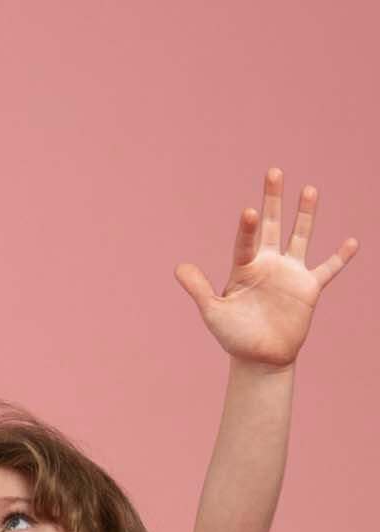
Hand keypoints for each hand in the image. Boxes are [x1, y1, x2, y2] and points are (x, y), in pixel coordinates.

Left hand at [174, 166, 358, 367]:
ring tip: (309, 189)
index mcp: (245, 268)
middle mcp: (268, 264)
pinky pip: (328, 269)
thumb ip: (199, 289)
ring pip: (300, 237)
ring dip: (305, 215)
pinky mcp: (309, 288)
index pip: (246, 241)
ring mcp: (290, 273)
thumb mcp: (213, 313)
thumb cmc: (234, 336)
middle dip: (273, 200)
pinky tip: (352, 242)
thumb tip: (179, 268)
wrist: (259, 358)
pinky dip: (340, 257)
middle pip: (272, 225)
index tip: (249, 211)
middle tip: (273, 172)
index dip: (248, 227)